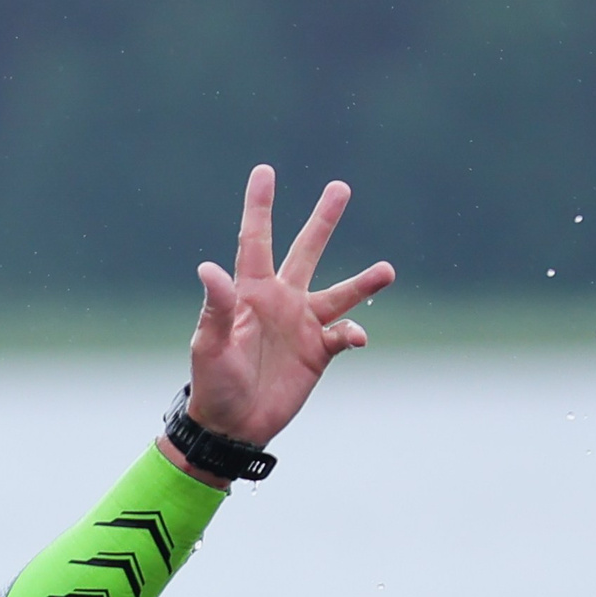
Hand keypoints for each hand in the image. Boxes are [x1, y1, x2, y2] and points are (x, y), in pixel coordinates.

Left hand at [184, 165, 393, 453]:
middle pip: (306, 252)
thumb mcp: (208, 346)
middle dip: (323, 221)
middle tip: (340, 187)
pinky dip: (355, 333)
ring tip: (387, 269)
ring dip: (365, 282)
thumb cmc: (212, 384)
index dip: (259, 206)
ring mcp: (302, 325)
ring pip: (341, 293)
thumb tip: (208, 267)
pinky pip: (346, 334)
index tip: (264, 170)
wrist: (232, 426)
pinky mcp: (320, 351)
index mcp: (250, 293)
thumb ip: (214, 307)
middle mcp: (280, 301)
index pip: (254, 240)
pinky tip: (357, 338)